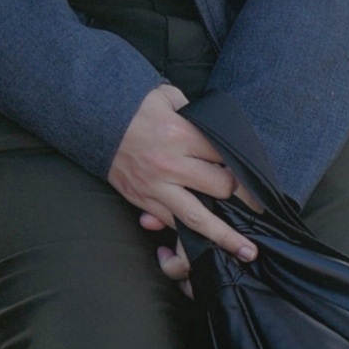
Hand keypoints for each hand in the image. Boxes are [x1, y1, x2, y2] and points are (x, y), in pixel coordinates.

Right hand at [108, 84, 253, 277]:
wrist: (95, 122)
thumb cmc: (135, 108)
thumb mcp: (166, 96)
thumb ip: (192, 110)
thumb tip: (212, 125)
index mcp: (180, 134)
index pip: (223, 155)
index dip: (241, 165)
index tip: (252, 173)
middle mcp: (172, 164)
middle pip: (219, 187)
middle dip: (238, 194)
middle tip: (253, 202)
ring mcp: (158, 187)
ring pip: (199, 219)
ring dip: (226, 237)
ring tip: (248, 253)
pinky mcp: (145, 201)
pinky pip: (173, 224)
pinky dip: (191, 236)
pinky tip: (208, 249)